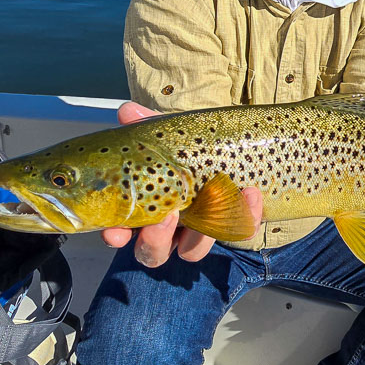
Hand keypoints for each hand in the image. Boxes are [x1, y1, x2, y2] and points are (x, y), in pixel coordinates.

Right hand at [100, 102, 263, 266]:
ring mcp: (199, 232)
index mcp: (144, 208)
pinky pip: (238, 231)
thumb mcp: (168, 135)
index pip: (121, 233)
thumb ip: (148, 124)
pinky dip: (245, 215)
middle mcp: (168, 229)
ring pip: (192, 251)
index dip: (116, 236)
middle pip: (153, 253)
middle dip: (155, 241)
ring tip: (210, 200)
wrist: (230, 149)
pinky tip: (249, 192)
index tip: (115, 232)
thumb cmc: (187, 149)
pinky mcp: (232, 226)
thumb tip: (127, 111)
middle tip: (167, 217)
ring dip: (200, 235)